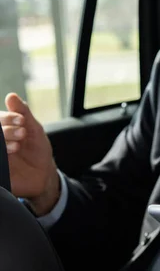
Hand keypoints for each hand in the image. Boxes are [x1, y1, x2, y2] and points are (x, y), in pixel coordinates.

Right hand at [0, 93, 59, 214]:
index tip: (21, 120)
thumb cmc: (37, 150)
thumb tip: (11, 96)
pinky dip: (2, 155)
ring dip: (3, 140)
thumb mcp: (34, 130)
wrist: (43, 174)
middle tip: (22, 132)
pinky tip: (10, 155)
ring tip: (17, 145)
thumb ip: (23, 113)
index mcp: (2, 129)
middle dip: (6, 129)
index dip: (6, 118)